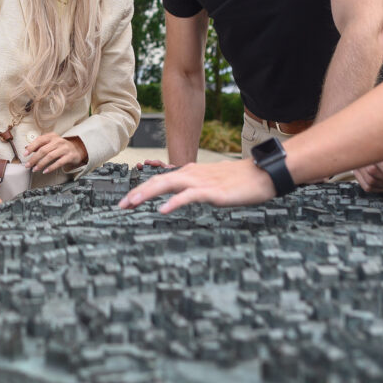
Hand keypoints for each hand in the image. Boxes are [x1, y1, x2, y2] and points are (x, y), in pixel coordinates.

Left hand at [23, 133, 86, 173]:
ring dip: (41, 164)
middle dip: (34, 158)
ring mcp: (65, 148)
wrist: (76, 149)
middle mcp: (58, 141)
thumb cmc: (60, 146)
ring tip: (34, 169)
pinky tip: (45, 171)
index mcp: (52, 136)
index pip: (39, 140)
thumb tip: (26, 148)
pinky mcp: (70, 156)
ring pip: (50, 156)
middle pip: (43, 150)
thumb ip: (39, 145)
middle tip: (27, 165)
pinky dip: (51, 168)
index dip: (31, 147)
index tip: (25, 154)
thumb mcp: (50, 143)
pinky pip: (59, 162)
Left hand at [119, 158, 274, 213]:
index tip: (127, 201)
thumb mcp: (212, 183)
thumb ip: (196, 188)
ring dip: (147, 193)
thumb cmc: (239, 181)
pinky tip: (163, 209)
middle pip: (158, 181)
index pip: (160, 180)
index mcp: (190, 173)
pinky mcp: (213, 191)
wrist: (262, 173)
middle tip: (120, 205)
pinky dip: (174, 202)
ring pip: (167, 185)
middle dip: (137, 193)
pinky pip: (189, 196)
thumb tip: (183, 195)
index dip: (141, 189)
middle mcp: (191, 174)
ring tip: (132, 203)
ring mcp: (201, 182)